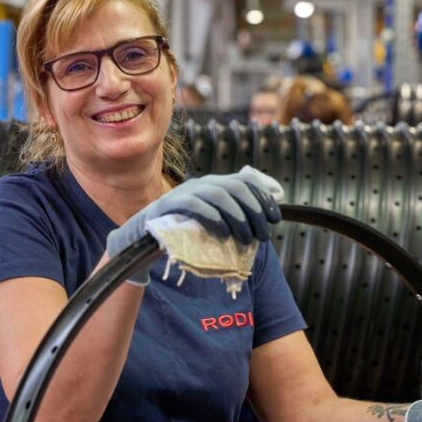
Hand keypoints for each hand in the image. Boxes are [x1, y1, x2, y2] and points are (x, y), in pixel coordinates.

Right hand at [106, 166, 283, 284]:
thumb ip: (239, 216)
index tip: (276, 218)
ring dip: (237, 217)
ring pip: (218, 194)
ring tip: (246, 238)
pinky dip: (212, 217)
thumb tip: (271, 200)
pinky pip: (194, 205)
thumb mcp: (216, 224)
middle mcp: (202, 184)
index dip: (264, 197)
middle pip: (236, 187)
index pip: (245, 182)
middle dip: (254, 210)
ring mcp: (185, 192)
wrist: (145, 239)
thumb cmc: (185, 233)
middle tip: (263, 234)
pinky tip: (223, 233)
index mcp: (215, 185)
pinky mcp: (169, 205)